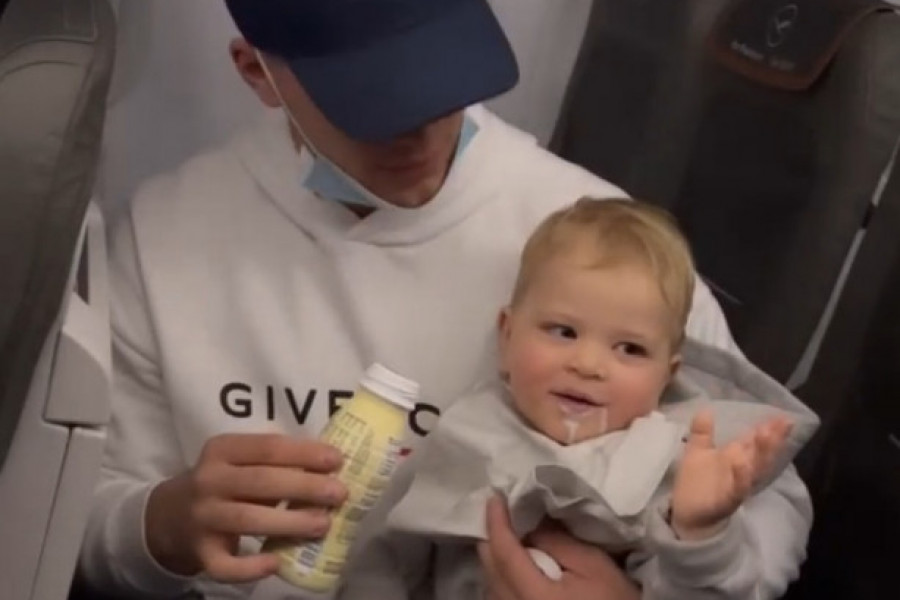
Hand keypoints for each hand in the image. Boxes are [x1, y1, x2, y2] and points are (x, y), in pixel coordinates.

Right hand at [145, 433, 346, 582]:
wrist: (169, 516)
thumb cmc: (223, 484)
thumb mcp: (239, 463)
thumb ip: (275, 463)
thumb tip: (329, 468)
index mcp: (222, 450)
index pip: (267, 447)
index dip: (304, 453)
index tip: (337, 460)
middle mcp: (208, 480)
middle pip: (261, 481)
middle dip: (304, 486)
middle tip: (339, 493)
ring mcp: (202, 517)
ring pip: (247, 520)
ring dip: (289, 522)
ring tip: (323, 524)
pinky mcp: (200, 551)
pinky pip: (225, 565)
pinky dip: (250, 567)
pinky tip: (276, 563)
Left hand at [477, 496, 639, 599]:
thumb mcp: (593, 565)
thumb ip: (557, 542)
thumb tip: (531, 524)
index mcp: (533, 595)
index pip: (504, 552)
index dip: (496, 521)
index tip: (495, 496)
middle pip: (490, 569)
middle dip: (492, 537)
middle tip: (500, 511)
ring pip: (491, 584)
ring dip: (495, 558)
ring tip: (508, 536)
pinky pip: (500, 596)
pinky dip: (502, 577)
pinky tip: (515, 566)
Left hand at [671, 410, 792, 539]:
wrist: (688, 515)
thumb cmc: (696, 483)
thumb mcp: (697, 451)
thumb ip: (702, 431)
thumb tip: (706, 409)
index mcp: (735, 457)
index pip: (754, 440)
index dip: (768, 428)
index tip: (781, 415)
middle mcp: (741, 471)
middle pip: (760, 453)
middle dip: (772, 438)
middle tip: (782, 422)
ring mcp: (737, 486)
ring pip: (755, 470)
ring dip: (761, 453)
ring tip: (766, 434)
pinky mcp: (727, 500)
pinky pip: (737, 489)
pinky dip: (741, 477)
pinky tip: (742, 462)